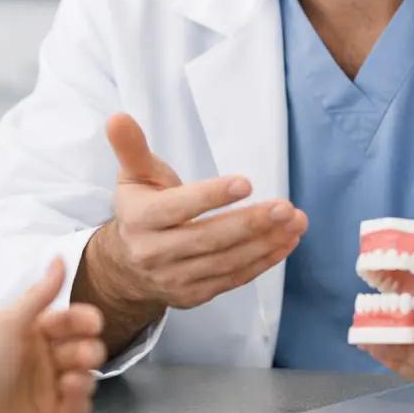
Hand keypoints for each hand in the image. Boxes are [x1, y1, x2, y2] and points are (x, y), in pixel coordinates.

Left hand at [0, 259, 106, 412]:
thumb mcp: (9, 323)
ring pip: (85, 376)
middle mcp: (41, 359)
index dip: (82, 319)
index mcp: (30, 333)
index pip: (67, 321)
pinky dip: (80, 399)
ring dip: (85, 375)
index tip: (94, 322)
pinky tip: (69, 395)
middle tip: (83, 354)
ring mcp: (48, 389)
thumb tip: (60, 257)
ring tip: (70, 380)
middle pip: (81, 348)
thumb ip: (40, 294)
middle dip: (87, 349)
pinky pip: (79, 406)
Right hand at [74, 114, 307, 350]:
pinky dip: (263, 262)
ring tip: (296, 222)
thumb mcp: (133, 175)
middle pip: (208, 239)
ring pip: (226, 262)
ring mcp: (174, 279)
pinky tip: (286, 242)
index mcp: (139, 219)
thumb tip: (118, 117)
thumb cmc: (140, 209)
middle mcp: (154, 253)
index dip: (211, 196)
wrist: (125, 266)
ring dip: (266, 243)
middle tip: (286, 207)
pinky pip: (233, 279)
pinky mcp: (193, 295)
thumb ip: (131, 147)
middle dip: (250, 223)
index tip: (245, 183)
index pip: (178, 208)